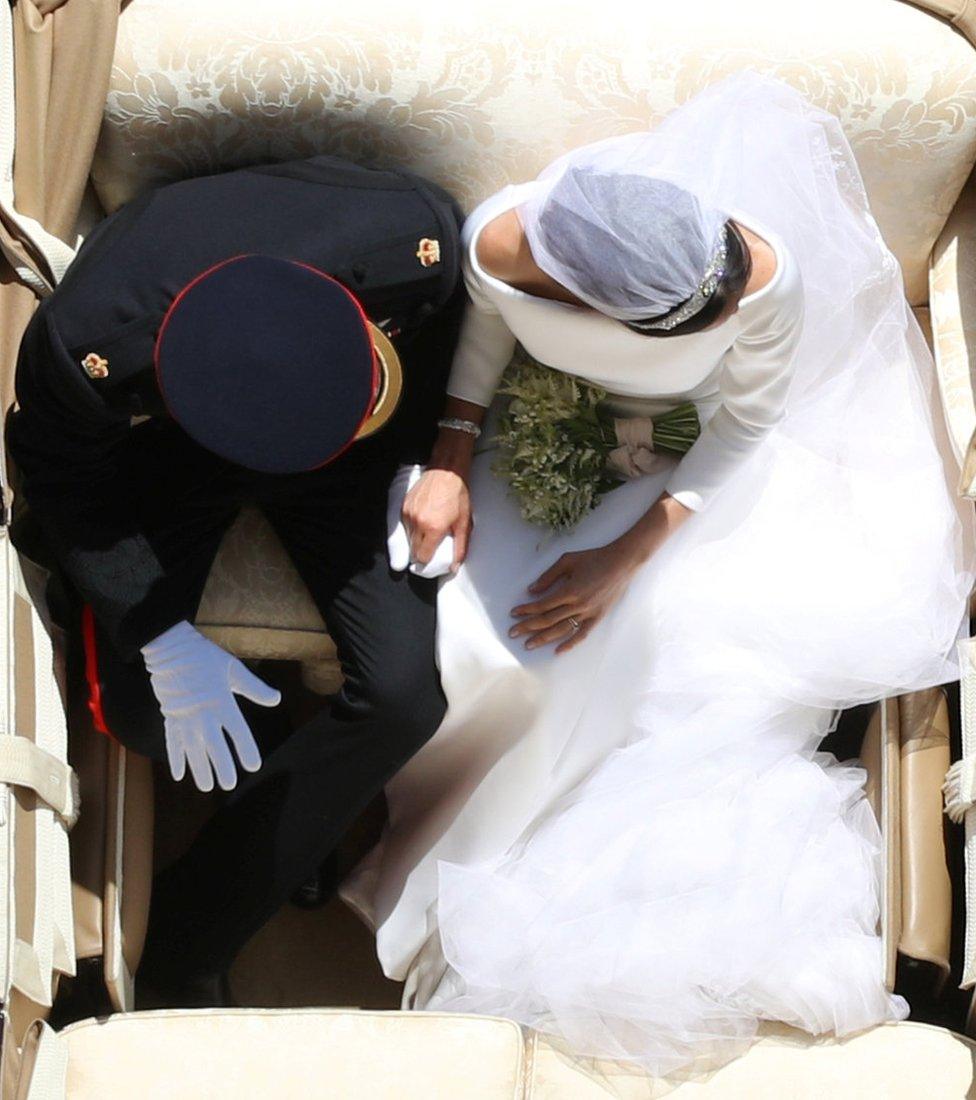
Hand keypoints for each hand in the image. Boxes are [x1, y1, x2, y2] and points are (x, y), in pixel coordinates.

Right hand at [141, 621, 281, 791]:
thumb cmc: (206, 658)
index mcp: (223, 702)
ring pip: (193, 751)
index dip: (246, 751)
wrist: (171, 649)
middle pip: (214, 748)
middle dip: (222, 768)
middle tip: (229, 785)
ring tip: (206, 787)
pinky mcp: (169, 718)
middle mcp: (204, 714)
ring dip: (199, 770)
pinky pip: (172, 744)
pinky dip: (175, 760)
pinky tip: (179, 776)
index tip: (253, 766)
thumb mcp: (234, 670)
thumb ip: (255, 688)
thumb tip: (277, 699)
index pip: (238, 733)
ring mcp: (185, 718)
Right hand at [387, 465, 454, 577]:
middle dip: (421, 552)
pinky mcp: (404, 506)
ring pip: (408, 537)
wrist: (446, 472)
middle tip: (431, 548)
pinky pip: (405, 524)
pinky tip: (423, 521)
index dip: (426, 561)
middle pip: (413, 549)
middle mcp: (418, 522)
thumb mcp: (464, 523)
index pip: (422, 556)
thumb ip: (460, 547)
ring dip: (416, 539)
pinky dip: (412, 526)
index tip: (431, 560)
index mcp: (433, 529)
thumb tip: (455, 566)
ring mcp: (409, 513)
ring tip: (428, 532)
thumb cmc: (457, 495)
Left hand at [509, 541, 642, 653]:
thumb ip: (548, 576)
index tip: (514, 614)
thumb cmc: (594, 558)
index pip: (542, 605)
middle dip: (528, 627)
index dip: (526, 610)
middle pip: (548, 620)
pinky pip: (582, 634)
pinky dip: (570, 643)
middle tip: (512, 633)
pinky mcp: (598, 617)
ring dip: (543, 638)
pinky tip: (558, 651)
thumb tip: (531, 590)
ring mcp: (589, 613)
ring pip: (562, 630)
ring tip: (528, 645)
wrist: (622, 563)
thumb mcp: (568, 560)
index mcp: (569, 590)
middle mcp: (578, 605)